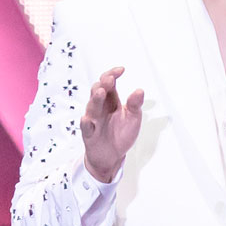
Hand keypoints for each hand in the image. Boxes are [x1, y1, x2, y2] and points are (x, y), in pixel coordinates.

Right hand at [81, 66, 143, 182]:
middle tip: (110, 79)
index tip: (121, 70)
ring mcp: (93, 120)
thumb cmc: (121, 133)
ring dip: (96, 99)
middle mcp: (100, 107)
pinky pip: (85, 127)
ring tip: (101, 92)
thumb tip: (140, 91)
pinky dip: (86, 123)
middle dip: (103, 84)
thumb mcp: (133, 118)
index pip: (108, 82)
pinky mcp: (89, 134)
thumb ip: (135, 105)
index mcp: (111, 100)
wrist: (112, 156)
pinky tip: (87, 119)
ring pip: (91, 106)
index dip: (113, 74)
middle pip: (97, 91)